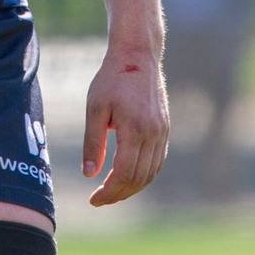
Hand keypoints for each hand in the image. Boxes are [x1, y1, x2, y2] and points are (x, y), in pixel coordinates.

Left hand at [81, 44, 167, 204]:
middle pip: (138, 178)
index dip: (108, 191)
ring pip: (151, 173)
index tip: (93, 199)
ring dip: (132, 188)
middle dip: (118, 194)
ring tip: (112, 192)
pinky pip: (157, 161)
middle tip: (99, 199)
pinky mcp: (165, 129)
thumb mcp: (95, 108)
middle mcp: (153, 134)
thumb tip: (89, 175)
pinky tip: (128, 177)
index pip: (123, 173)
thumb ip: (93, 142)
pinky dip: (144, 175)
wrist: (138, 55)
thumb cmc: (112, 78)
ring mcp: (162, 132)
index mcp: (135, 129)